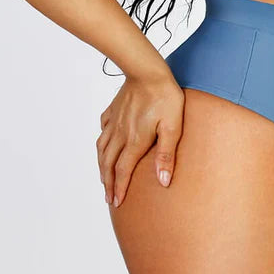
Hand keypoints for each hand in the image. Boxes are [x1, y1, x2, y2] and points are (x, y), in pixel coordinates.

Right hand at [96, 71, 184, 207]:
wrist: (148, 71)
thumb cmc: (165, 97)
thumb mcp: (172, 127)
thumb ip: (166, 155)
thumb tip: (163, 181)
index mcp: (134, 141)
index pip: (123, 170)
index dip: (120, 188)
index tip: (116, 203)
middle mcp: (120, 134)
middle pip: (108, 163)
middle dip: (108, 183)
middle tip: (108, 198)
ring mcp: (115, 121)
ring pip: (102, 148)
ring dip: (101, 166)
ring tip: (103, 177)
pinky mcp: (114, 109)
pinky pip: (103, 128)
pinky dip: (101, 141)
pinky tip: (104, 143)